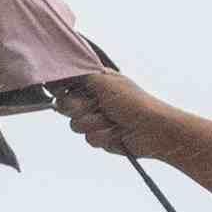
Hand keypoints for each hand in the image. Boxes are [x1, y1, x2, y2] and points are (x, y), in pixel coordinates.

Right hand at [52, 73, 178, 166]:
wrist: (152, 129)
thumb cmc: (132, 101)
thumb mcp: (104, 80)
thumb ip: (79, 74)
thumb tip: (59, 72)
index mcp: (94, 82)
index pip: (65, 83)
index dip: (62, 88)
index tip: (65, 90)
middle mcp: (92, 99)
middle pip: (64, 105)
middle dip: (80, 107)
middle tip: (98, 104)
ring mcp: (95, 119)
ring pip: (75, 124)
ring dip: (94, 122)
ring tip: (112, 119)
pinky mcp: (100, 137)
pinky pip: (88, 139)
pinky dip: (103, 135)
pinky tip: (117, 132)